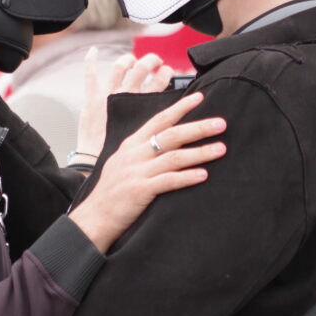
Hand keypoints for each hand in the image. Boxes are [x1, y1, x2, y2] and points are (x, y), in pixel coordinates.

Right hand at [69, 92, 225, 252]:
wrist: (93, 218)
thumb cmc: (111, 193)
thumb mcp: (122, 164)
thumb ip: (141, 152)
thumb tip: (166, 142)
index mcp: (131, 145)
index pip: (158, 120)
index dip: (180, 108)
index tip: (200, 97)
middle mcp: (134, 154)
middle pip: (171, 135)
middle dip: (198, 127)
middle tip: (221, 124)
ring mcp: (136, 172)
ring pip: (174, 157)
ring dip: (200, 152)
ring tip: (221, 148)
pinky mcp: (140, 191)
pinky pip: (168, 181)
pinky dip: (187, 177)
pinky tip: (204, 175)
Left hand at [77, 49, 174, 159]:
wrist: (96, 160)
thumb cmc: (122, 152)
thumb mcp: (145, 135)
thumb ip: (156, 122)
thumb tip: (171, 117)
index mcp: (141, 105)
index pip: (159, 80)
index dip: (166, 72)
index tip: (169, 72)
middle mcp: (126, 95)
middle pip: (142, 68)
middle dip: (152, 60)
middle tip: (156, 63)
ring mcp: (108, 94)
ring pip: (120, 67)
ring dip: (129, 59)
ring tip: (133, 60)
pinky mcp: (92, 98)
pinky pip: (90, 74)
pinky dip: (90, 60)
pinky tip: (92, 50)